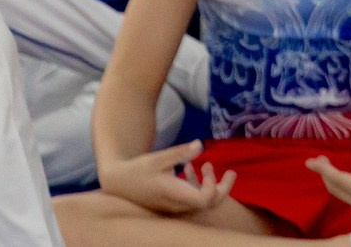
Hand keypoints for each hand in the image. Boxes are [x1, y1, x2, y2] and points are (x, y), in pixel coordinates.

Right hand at [100, 142, 234, 216]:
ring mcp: (174, 205)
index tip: (208, 166)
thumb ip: (180, 153)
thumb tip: (199, 145)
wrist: (118, 181)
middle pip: (208, 204)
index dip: (213, 185)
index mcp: (175, 194)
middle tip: (231, 173)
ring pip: (199, 201)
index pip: (205, 199)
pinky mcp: (170, 202)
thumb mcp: (158, 158)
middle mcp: (177, 204)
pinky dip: (194, 184)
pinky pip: (189, 198)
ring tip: (206, 165)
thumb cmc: (138, 169)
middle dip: (222, 188)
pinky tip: (188, 168)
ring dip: (207, 184)